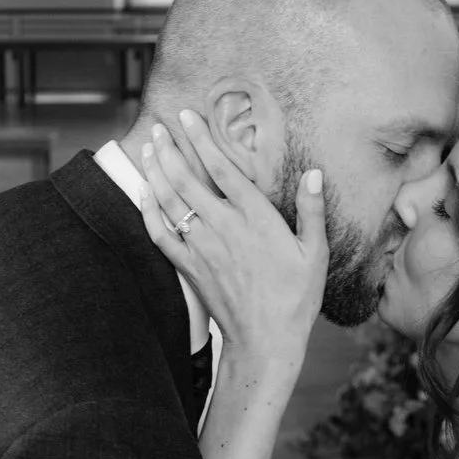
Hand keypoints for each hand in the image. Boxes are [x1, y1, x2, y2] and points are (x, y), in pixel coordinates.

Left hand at [137, 111, 325, 371]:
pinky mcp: (189, 267)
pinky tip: (144, 192)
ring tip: (149, 148)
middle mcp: (223, 228)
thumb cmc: (295, 298)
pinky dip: (148, 210)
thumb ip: (312, 210)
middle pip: (187, 179)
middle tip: (159, 126)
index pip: (223, 169)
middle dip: (171, 148)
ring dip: (156, 171)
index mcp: (255, 219)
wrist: (266, 342)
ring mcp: (202, 248)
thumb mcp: (315, 253)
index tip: (188, 117)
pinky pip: (160, 233)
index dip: (203, 139)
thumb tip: (315, 173)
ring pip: (170, 201)